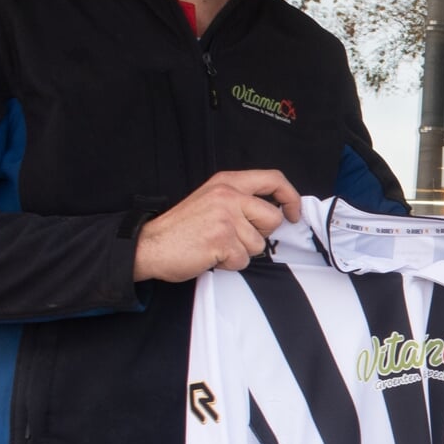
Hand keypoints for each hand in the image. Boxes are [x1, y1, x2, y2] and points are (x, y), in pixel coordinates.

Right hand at [132, 170, 301, 281]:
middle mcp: (228, 195)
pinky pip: (243, 260)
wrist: (151, 245)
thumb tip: (276, 211)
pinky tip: (211, 255)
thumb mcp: (212, 199)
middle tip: (233, 237)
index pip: (274, 179)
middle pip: (272, 219)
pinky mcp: (222, 240)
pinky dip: (229, 263)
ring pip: (259, 244)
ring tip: (216, 245)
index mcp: (227, 182)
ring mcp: (225, 217)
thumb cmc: (182, 227)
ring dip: (241, 251)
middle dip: (260, 234)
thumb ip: (240, 199)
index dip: (291, 197)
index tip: (292, 213)